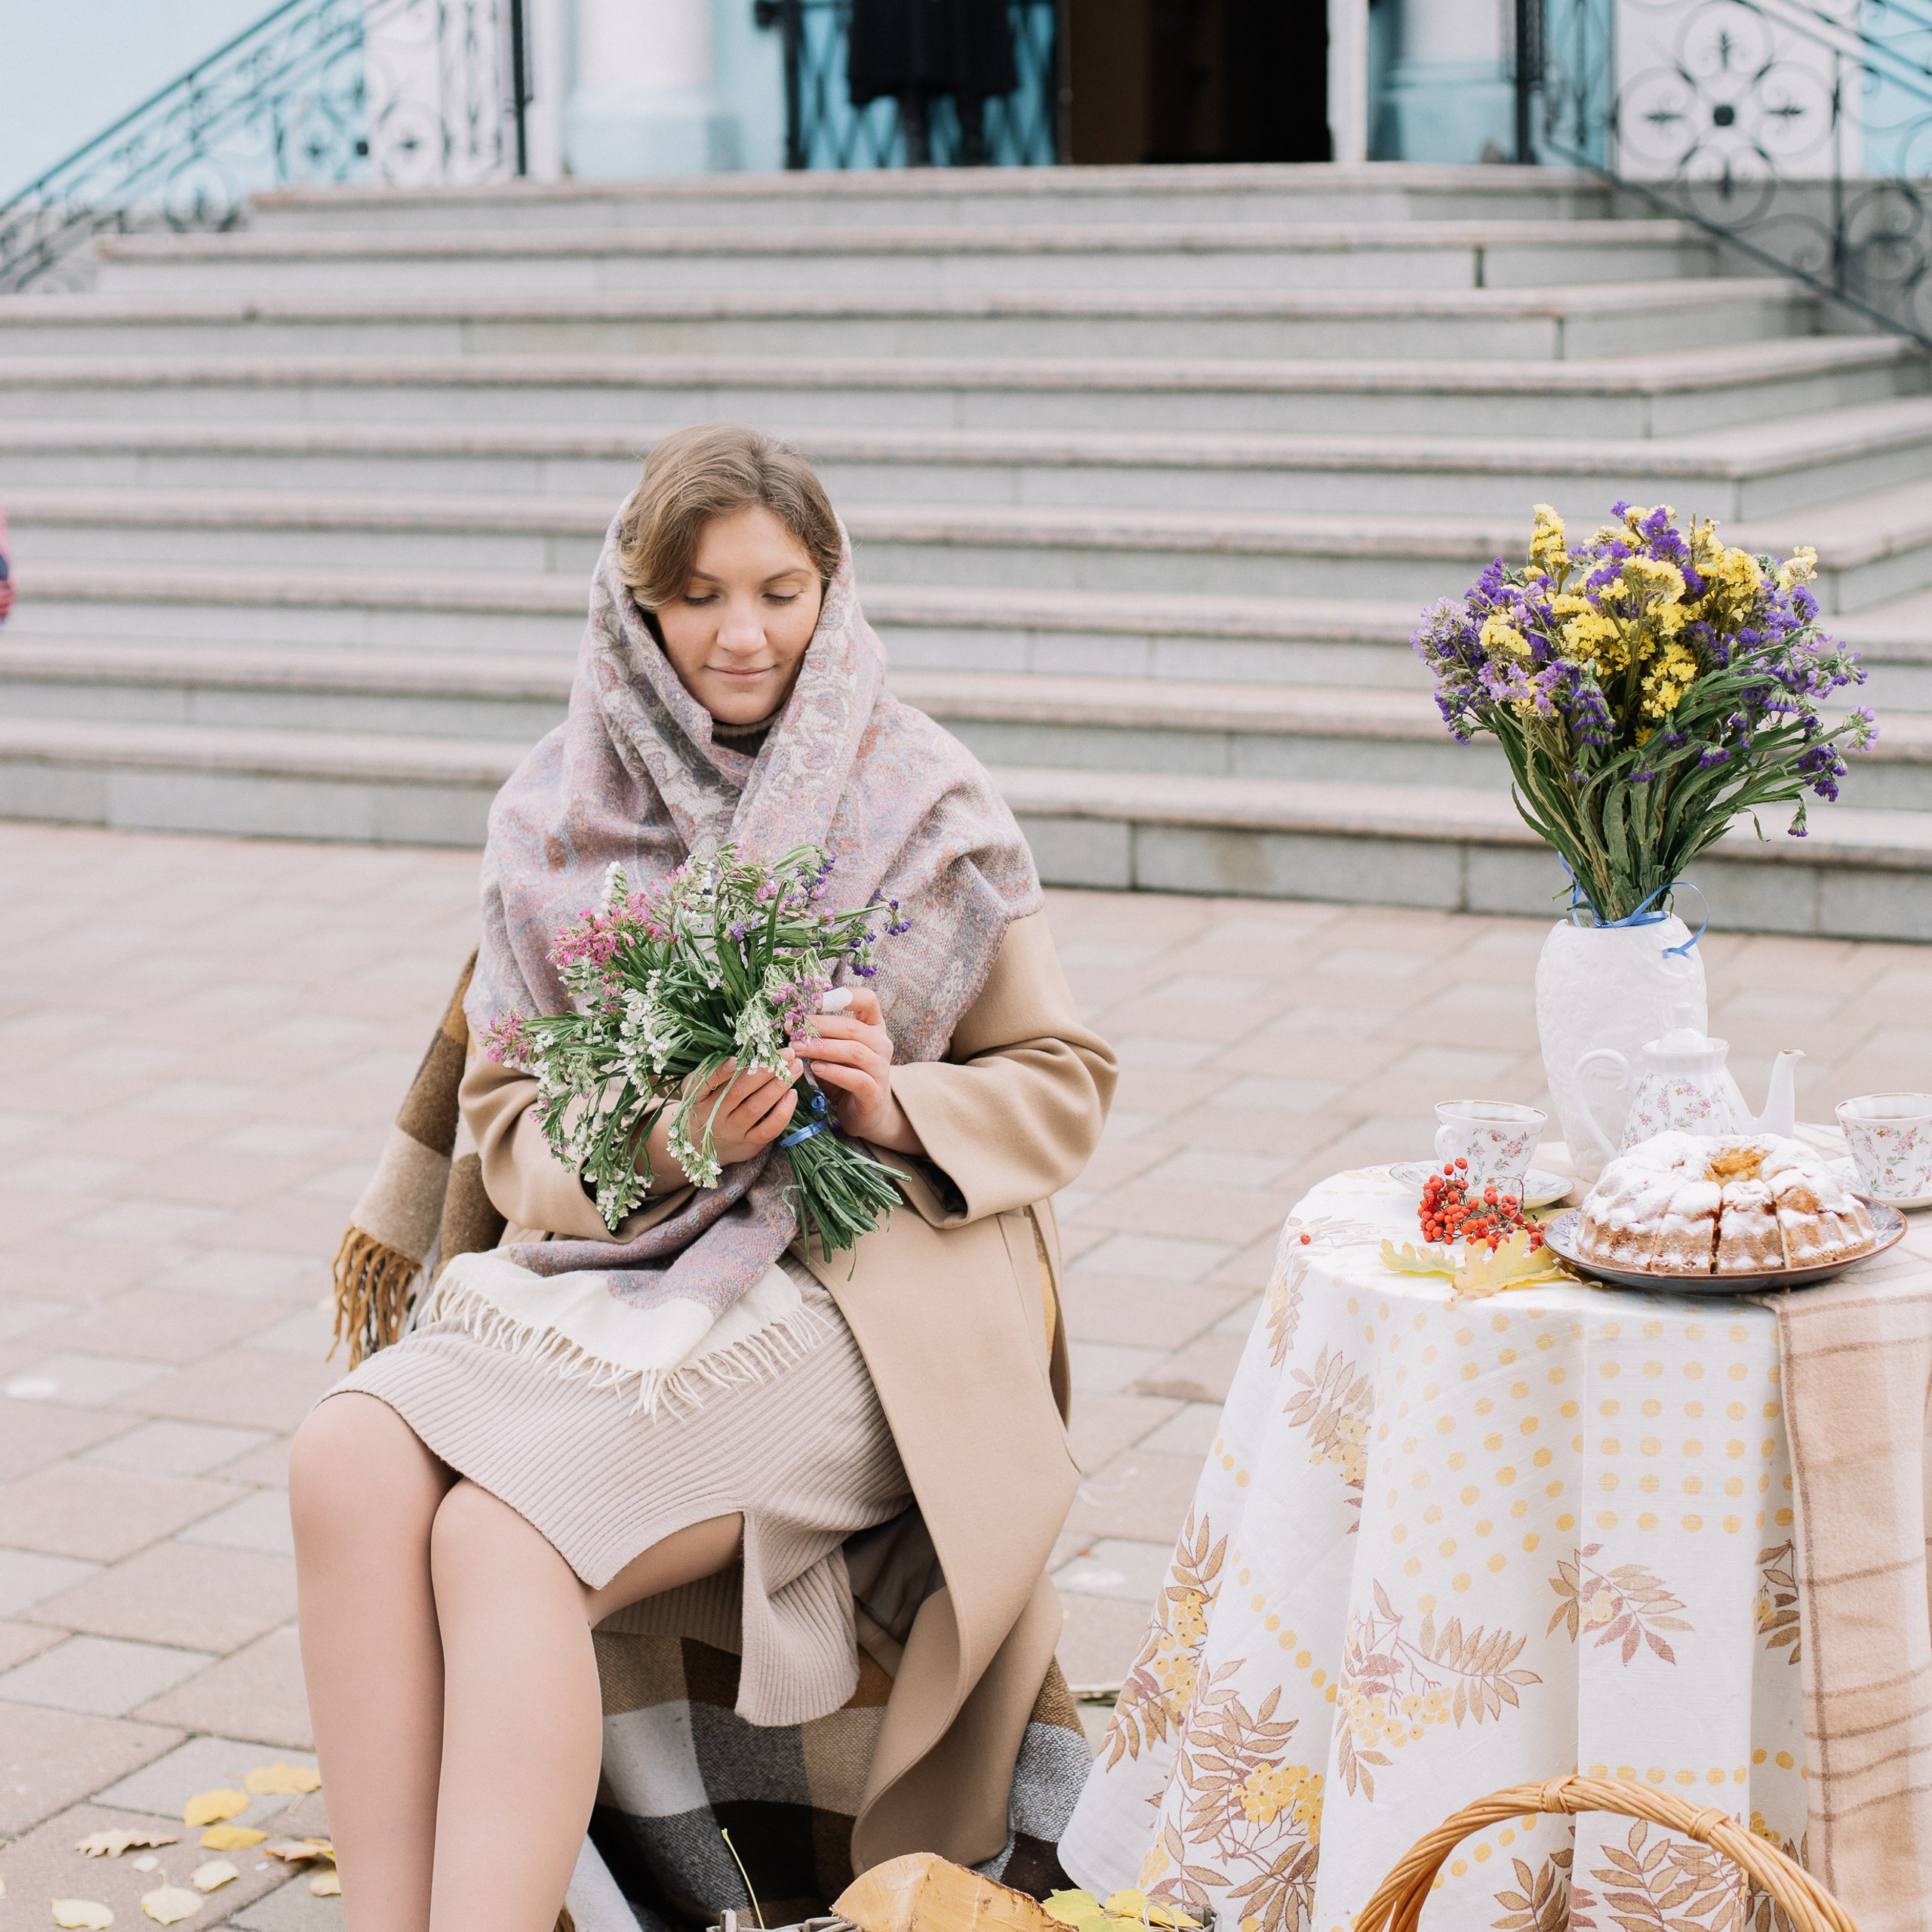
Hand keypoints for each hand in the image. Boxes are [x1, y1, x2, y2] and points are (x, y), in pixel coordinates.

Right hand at [640, 1052, 800, 1186]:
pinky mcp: (749, 1144)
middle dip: (764, 1071)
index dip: (721, 1071)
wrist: (703, 1146)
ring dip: (778, 1086)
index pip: (706, 1082)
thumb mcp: (700, 1089)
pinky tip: (792, 1094)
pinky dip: (783, 1111)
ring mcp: (732, 1131)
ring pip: (755, 1108)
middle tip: (786, 1053)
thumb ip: (715, 1071)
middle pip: (737, 1092)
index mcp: (697, 1097)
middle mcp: (712, 1115)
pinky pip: (768, 1129)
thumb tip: (747, 1049)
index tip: (737, 1058)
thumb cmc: (707, 1106)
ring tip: (795, 1068)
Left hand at [791, 988, 924, 1155]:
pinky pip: (856, 1078)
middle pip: (853, 1027)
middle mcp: (881, 1044)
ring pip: (854, 1051)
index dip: (844, 996)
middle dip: (819, 1026)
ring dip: (822, 1048)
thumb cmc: (846, 1076)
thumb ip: (821, 1037)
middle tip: (793, 1029)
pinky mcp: (875, 1092)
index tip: (816, 1000)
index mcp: (873, 1027)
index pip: (868, 1000)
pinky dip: (834, 1072)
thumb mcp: (834, 1052)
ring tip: (798, 1049)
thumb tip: (791, 1023)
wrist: (868, 1113)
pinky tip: (815, 1069)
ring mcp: (881, 1068)